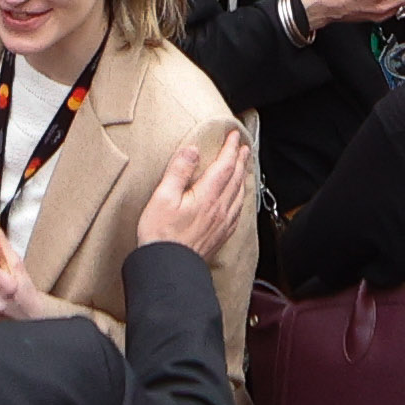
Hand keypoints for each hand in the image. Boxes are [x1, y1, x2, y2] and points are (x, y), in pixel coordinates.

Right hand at [132, 120, 252, 256]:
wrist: (168, 268)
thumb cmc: (160, 235)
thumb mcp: (162, 197)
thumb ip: (179, 171)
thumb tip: (192, 151)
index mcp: (207, 196)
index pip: (225, 166)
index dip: (231, 148)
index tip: (234, 136)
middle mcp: (219, 209)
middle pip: (236, 178)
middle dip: (241, 160)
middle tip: (243, 147)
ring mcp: (222, 224)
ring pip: (239, 195)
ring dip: (243, 177)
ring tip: (244, 168)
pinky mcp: (220, 236)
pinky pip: (237, 212)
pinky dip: (241, 198)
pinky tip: (238, 200)